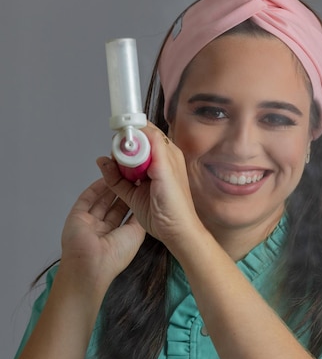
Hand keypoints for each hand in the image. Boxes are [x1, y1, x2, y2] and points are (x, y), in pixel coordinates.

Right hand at [59, 178, 145, 288]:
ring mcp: (90, 222)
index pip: (126, 213)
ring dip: (111, 186)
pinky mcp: (77, 216)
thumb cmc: (115, 256)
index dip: (134, 198)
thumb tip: (144, 205)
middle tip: (130, 174)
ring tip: (121, 172)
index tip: (140, 185)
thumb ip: (138, 218)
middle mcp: (104, 229)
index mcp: (118, 236)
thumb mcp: (136, 235)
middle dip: (123, 190)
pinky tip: (106, 177)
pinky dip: (96, 188)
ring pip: (102, 200)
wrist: (91, 264)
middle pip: (114, 205)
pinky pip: (87, 199)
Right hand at [97, 125, 203, 252]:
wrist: (174, 231)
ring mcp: (142, 178)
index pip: (148, 134)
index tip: (123, 132)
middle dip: (123, 146)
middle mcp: (154, 164)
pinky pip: (117, 179)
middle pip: (133, 147)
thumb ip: (155, 147)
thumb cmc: (177, 204)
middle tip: (118, 149)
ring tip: (114, 160)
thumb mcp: (166, 169)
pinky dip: (110, 174)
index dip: (135, 131)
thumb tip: (143, 127)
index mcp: (167, 154)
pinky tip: (107, 169)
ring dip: (115, 160)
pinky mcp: (132, 192)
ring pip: (123, 162)